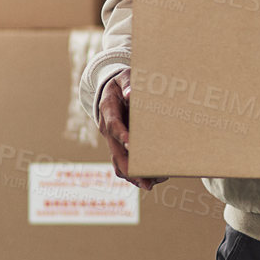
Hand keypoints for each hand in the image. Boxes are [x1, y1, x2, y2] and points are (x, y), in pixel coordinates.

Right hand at [97, 67, 168, 191]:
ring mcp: (111, 140)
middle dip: (129, 168)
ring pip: (117, 163)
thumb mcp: (124, 76)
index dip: (121, 135)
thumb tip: (130, 94)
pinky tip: (151, 178)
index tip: (132, 144)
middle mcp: (107, 128)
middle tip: (146, 182)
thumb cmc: (121, 83)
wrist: (109, 90)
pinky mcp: (117, 146)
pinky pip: (122, 164)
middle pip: (115, 152)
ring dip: (133, 176)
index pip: (113, 125)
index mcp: (108, 110)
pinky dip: (134, 173)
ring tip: (152, 184)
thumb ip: (128, 83)